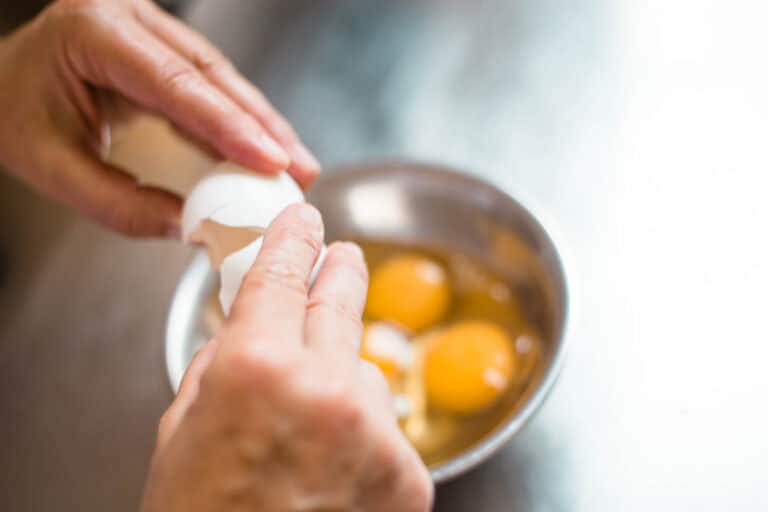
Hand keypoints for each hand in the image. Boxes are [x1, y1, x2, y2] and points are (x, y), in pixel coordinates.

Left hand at [0, 0, 319, 237]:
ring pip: (222, 77)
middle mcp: (129, 18)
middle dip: (261, 126)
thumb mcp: (49, 166)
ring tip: (295, 164)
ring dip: (262, 124)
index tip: (269, 159)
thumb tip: (186, 225)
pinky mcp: (167, 50)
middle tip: (297, 169)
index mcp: (92, 32)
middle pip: (212, 74)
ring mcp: (151, 29)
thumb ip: (115, 203)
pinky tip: (268, 147)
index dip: (228, 125)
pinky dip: (243, 120)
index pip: (175, 82)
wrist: (0, 84)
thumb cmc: (15, 113)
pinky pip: (214, 85)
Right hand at [141, 204, 432, 510]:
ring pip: (365, 372)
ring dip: (343, 381)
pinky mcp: (410, 470)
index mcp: (256, 368)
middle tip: (342, 257)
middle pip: (341, 299)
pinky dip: (364, 437)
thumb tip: (249, 327)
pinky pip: (385, 428)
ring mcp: (375, 429)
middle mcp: (325, 386)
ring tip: (312, 428)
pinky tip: (334, 471)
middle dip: (340, 272)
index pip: (282, 273)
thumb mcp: (183, 430)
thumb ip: (223, 364)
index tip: (305, 218)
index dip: (293, 238)